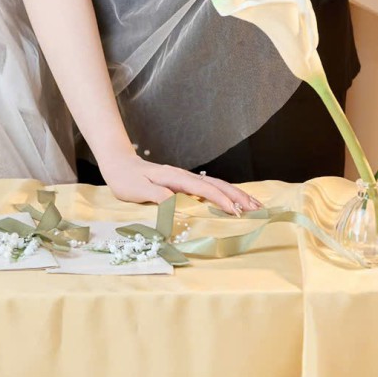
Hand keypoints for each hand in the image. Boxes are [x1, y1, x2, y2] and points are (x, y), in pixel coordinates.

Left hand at [97, 150, 260, 214]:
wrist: (120, 164)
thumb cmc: (126, 179)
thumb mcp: (137, 189)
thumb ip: (156, 195)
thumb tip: (176, 203)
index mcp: (175, 178)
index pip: (203, 189)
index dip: (220, 200)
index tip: (234, 211)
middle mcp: (185, 176)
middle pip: (218, 185)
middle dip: (238, 197)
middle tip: (257, 210)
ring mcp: (187, 178)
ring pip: (218, 185)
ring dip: (237, 195)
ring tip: (255, 205)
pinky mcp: (186, 182)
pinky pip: (211, 187)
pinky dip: (227, 193)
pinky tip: (235, 200)